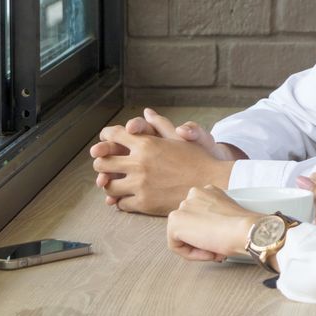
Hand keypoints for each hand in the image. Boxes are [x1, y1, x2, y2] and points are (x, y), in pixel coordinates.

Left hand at [93, 121, 234, 215]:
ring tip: (114, 183)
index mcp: (146, 144)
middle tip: (106, 165)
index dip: (106, 137)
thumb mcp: (179, 137)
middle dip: (102, 162)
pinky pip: (121, 203)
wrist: (212, 183)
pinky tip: (128, 197)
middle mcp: (139, 163)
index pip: (113, 136)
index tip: (106, 140)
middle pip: (103, 162)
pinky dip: (121, 200)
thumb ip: (160, 124)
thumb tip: (147, 112)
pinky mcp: (144, 203)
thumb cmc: (197, 159)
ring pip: (109, 185)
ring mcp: (140, 185)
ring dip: (109, 183)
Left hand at [167, 185, 262, 262]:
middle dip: (203, 239)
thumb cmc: (244, 227)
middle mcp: (194, 195)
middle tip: (219, 248)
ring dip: (198, 247)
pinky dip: (191, 254)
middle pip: (190, 224)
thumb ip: (215, 220)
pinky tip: (208, 251)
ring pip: (182, 235)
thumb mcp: (229, 216)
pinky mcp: (175, 221)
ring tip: (215, 250)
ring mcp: (183, 206)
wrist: (245, 230)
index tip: (221, 241)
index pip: (200, 216)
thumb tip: (210, 236)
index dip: (210, 232)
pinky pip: (176, 245)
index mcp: (209, 191)